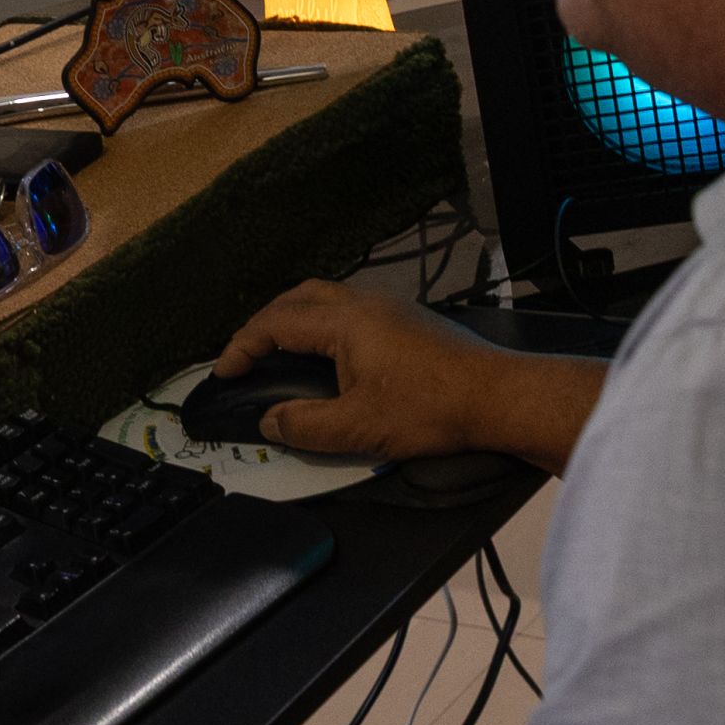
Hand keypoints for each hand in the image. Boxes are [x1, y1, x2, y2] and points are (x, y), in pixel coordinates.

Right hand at [216, 279, 604, 475]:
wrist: (500, 397)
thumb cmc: (433, 409)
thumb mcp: (359, 428)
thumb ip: (305, 425)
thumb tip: (271, 423)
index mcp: (344, 322)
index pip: (275, 324)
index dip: (242, 347)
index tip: (224, 372)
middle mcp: (364, 303)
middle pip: (297, 297)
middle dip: (264, 323)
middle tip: (248, 355)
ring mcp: (391, 306)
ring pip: (327, 297)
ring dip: (296, 317)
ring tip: (282, 350)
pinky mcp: (410, 319)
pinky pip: (352, 307)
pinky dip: (324, 322)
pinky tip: (330, 352)